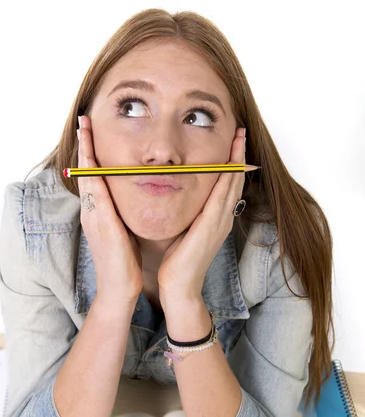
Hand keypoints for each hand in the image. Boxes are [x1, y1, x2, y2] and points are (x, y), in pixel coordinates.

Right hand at [77, 116, 142, 303]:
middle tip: (84, 120)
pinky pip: (95, 190)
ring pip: (87, 176)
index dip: (92, 154)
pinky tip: (93, 157)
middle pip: (86, 170)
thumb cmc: (125, 262)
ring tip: (85, 128)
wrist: (119, 287)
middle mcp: (92, 210)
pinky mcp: (100, 222)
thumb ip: (124, 214)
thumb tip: (134, 199)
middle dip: (84, 144)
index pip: (95, 176)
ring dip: (86, 151)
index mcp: (99, 212)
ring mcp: (93, 215)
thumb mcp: (124, 231)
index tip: (92, 132)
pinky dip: (92, 171)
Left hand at [157, 127, 245, 300]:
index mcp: (216, 218)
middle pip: (235, 180)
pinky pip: (223, 195)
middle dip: (238, 154)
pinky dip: (227, 176)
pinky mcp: (213, 226)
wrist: (178, 285)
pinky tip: (228, 161)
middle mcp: (223, 218)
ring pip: (233, 184)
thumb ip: (186, 212)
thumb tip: (176, 193)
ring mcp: (221, 222)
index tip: (232, 141)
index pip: (227, 184)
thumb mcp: (183, 229)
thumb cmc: (175, 260)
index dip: (232, 162)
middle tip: (240, 131)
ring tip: (238, 138)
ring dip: (237, 159)